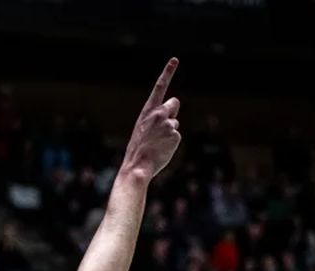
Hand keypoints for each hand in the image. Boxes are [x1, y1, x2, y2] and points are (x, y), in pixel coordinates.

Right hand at [120, 58, 181, 181]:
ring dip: (169, 131)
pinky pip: (177, 136)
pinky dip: (171, 143)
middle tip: (162, 126)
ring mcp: (168, 124)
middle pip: (174, 103)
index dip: (167, 72)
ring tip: (157, 143)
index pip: (159, 87)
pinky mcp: (175, 135)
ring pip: (175, 123)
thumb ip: (155, 118)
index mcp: (147, 111)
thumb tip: (173, 114)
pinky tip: (162, 149)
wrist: (137, 166)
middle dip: (172, 110)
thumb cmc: (138, 149)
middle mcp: (159, 114)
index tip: (175, 60)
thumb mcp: (142, 128)